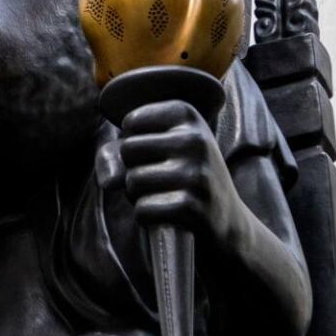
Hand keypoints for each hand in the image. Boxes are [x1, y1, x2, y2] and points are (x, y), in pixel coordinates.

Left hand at [117, 101, 241, 248]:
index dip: (134, 144)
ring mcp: (196, 174)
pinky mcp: (192, 207)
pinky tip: (168, 215)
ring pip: (132, 182)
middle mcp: (195, 140)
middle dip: (133, 170)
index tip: (158, 154)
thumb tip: (107, 180)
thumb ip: (123, 150)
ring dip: (139, 195)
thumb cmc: (186, 178)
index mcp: (188, 116)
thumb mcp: (166, 148)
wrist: (228, 220)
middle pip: (128, 150)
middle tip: (159, 180)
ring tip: (164, 196)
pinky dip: (146, 216)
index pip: (131, 122)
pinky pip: (142, 210)